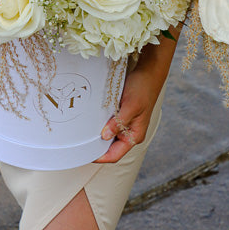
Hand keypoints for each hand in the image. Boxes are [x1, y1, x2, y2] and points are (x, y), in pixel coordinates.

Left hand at [94, 32, 179, 163]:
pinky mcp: (122, 114)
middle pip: (110, 147)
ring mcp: (126, 124)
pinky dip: (100, 124)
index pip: (114, 155)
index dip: (100, 157)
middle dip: (96, 147)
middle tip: (79, 144)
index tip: (84, 154)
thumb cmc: (143, 88)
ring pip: (108, 135)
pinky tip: (91, 120)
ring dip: (97, 135)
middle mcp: (130, 132)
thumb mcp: (131, 106)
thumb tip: (104, 136)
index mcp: (135, 135)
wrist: (149, 72)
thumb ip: (118, 123)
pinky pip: (109, 124)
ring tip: (82, 133)